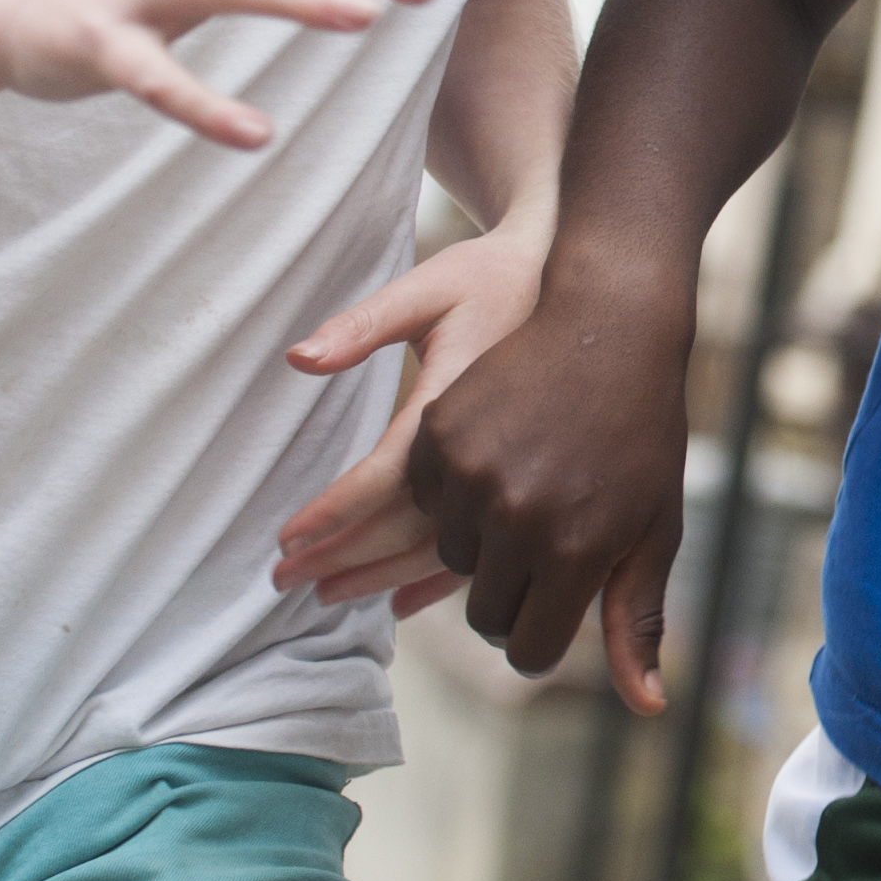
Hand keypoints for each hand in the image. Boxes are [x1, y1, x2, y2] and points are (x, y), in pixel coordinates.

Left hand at [274, 214, 551, 617]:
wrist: (597, 291)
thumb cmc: (501, 278)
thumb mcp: (435, 285)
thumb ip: (367, 323)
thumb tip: (301, 359)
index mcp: (459, 398)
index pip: (389, 474)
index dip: (337, 510)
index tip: (288, 538)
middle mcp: (490, 451)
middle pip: (409, 524)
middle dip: (342, 555)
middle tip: (284, 578)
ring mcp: (515, 476)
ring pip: (442, 549)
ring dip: (379, 576)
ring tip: (326, 594)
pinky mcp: (530, 488)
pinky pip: (481, 550)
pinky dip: (435, 581)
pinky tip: (401, 602)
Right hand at [402, 266, 689, 712]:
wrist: (610, 326)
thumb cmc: (645, 437)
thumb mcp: (655, 531)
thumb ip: (639, 621)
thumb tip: (648, 708)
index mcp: (576, 550)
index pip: (530, 649)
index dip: (542, 636)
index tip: (557, 605)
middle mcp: (518, 518)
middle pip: (484, 612)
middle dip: (511, 595)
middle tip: (543, 546)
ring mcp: (473, 475)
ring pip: (447, 560)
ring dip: (478, 546)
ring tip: (525, 496)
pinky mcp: (439, 436)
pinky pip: (425, 504)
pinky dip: (451, 497)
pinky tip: (495, 462)